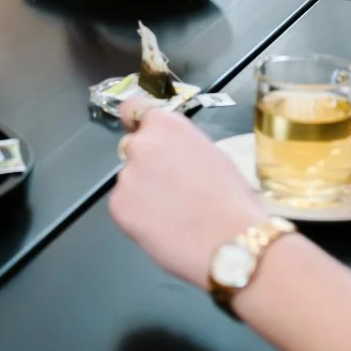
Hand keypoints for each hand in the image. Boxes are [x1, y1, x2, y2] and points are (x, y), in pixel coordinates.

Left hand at [111, 105, 269, 291]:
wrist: (229, 242)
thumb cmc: (232, 199)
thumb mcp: (212, 155)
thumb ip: (181, 147)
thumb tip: (171, 156)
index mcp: (167, 125)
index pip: (133, 109)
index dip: (135, 122)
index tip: (138, 132)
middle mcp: (140, 144)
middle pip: (134, 149)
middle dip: (146, 164)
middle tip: (170, 188)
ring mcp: (125, 176)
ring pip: (129, 180)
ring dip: (142, 192)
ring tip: (171, 215)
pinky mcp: (117, 206)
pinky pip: (124, 206)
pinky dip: (136, 216)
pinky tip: (161, 228)